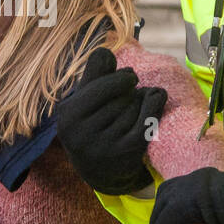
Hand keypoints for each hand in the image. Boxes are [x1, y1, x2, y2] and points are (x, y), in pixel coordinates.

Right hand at [56, 47, 166, 194]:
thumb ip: (94, 74)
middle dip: (129, 91)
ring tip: (134, 110)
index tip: (129, 78)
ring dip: (139, 101)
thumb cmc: (94, 126)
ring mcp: (104, 145)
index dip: (119, 78)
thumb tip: (106, 52)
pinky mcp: (127, 152)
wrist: (103, 172)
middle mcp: (81, 133)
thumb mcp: (84, 101)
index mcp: (68, 115)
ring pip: (133, 105)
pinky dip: (155, 103)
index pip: (101, 83)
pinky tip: (156, 99)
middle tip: (131, 97)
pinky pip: (148, 116)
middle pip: (119, 94)